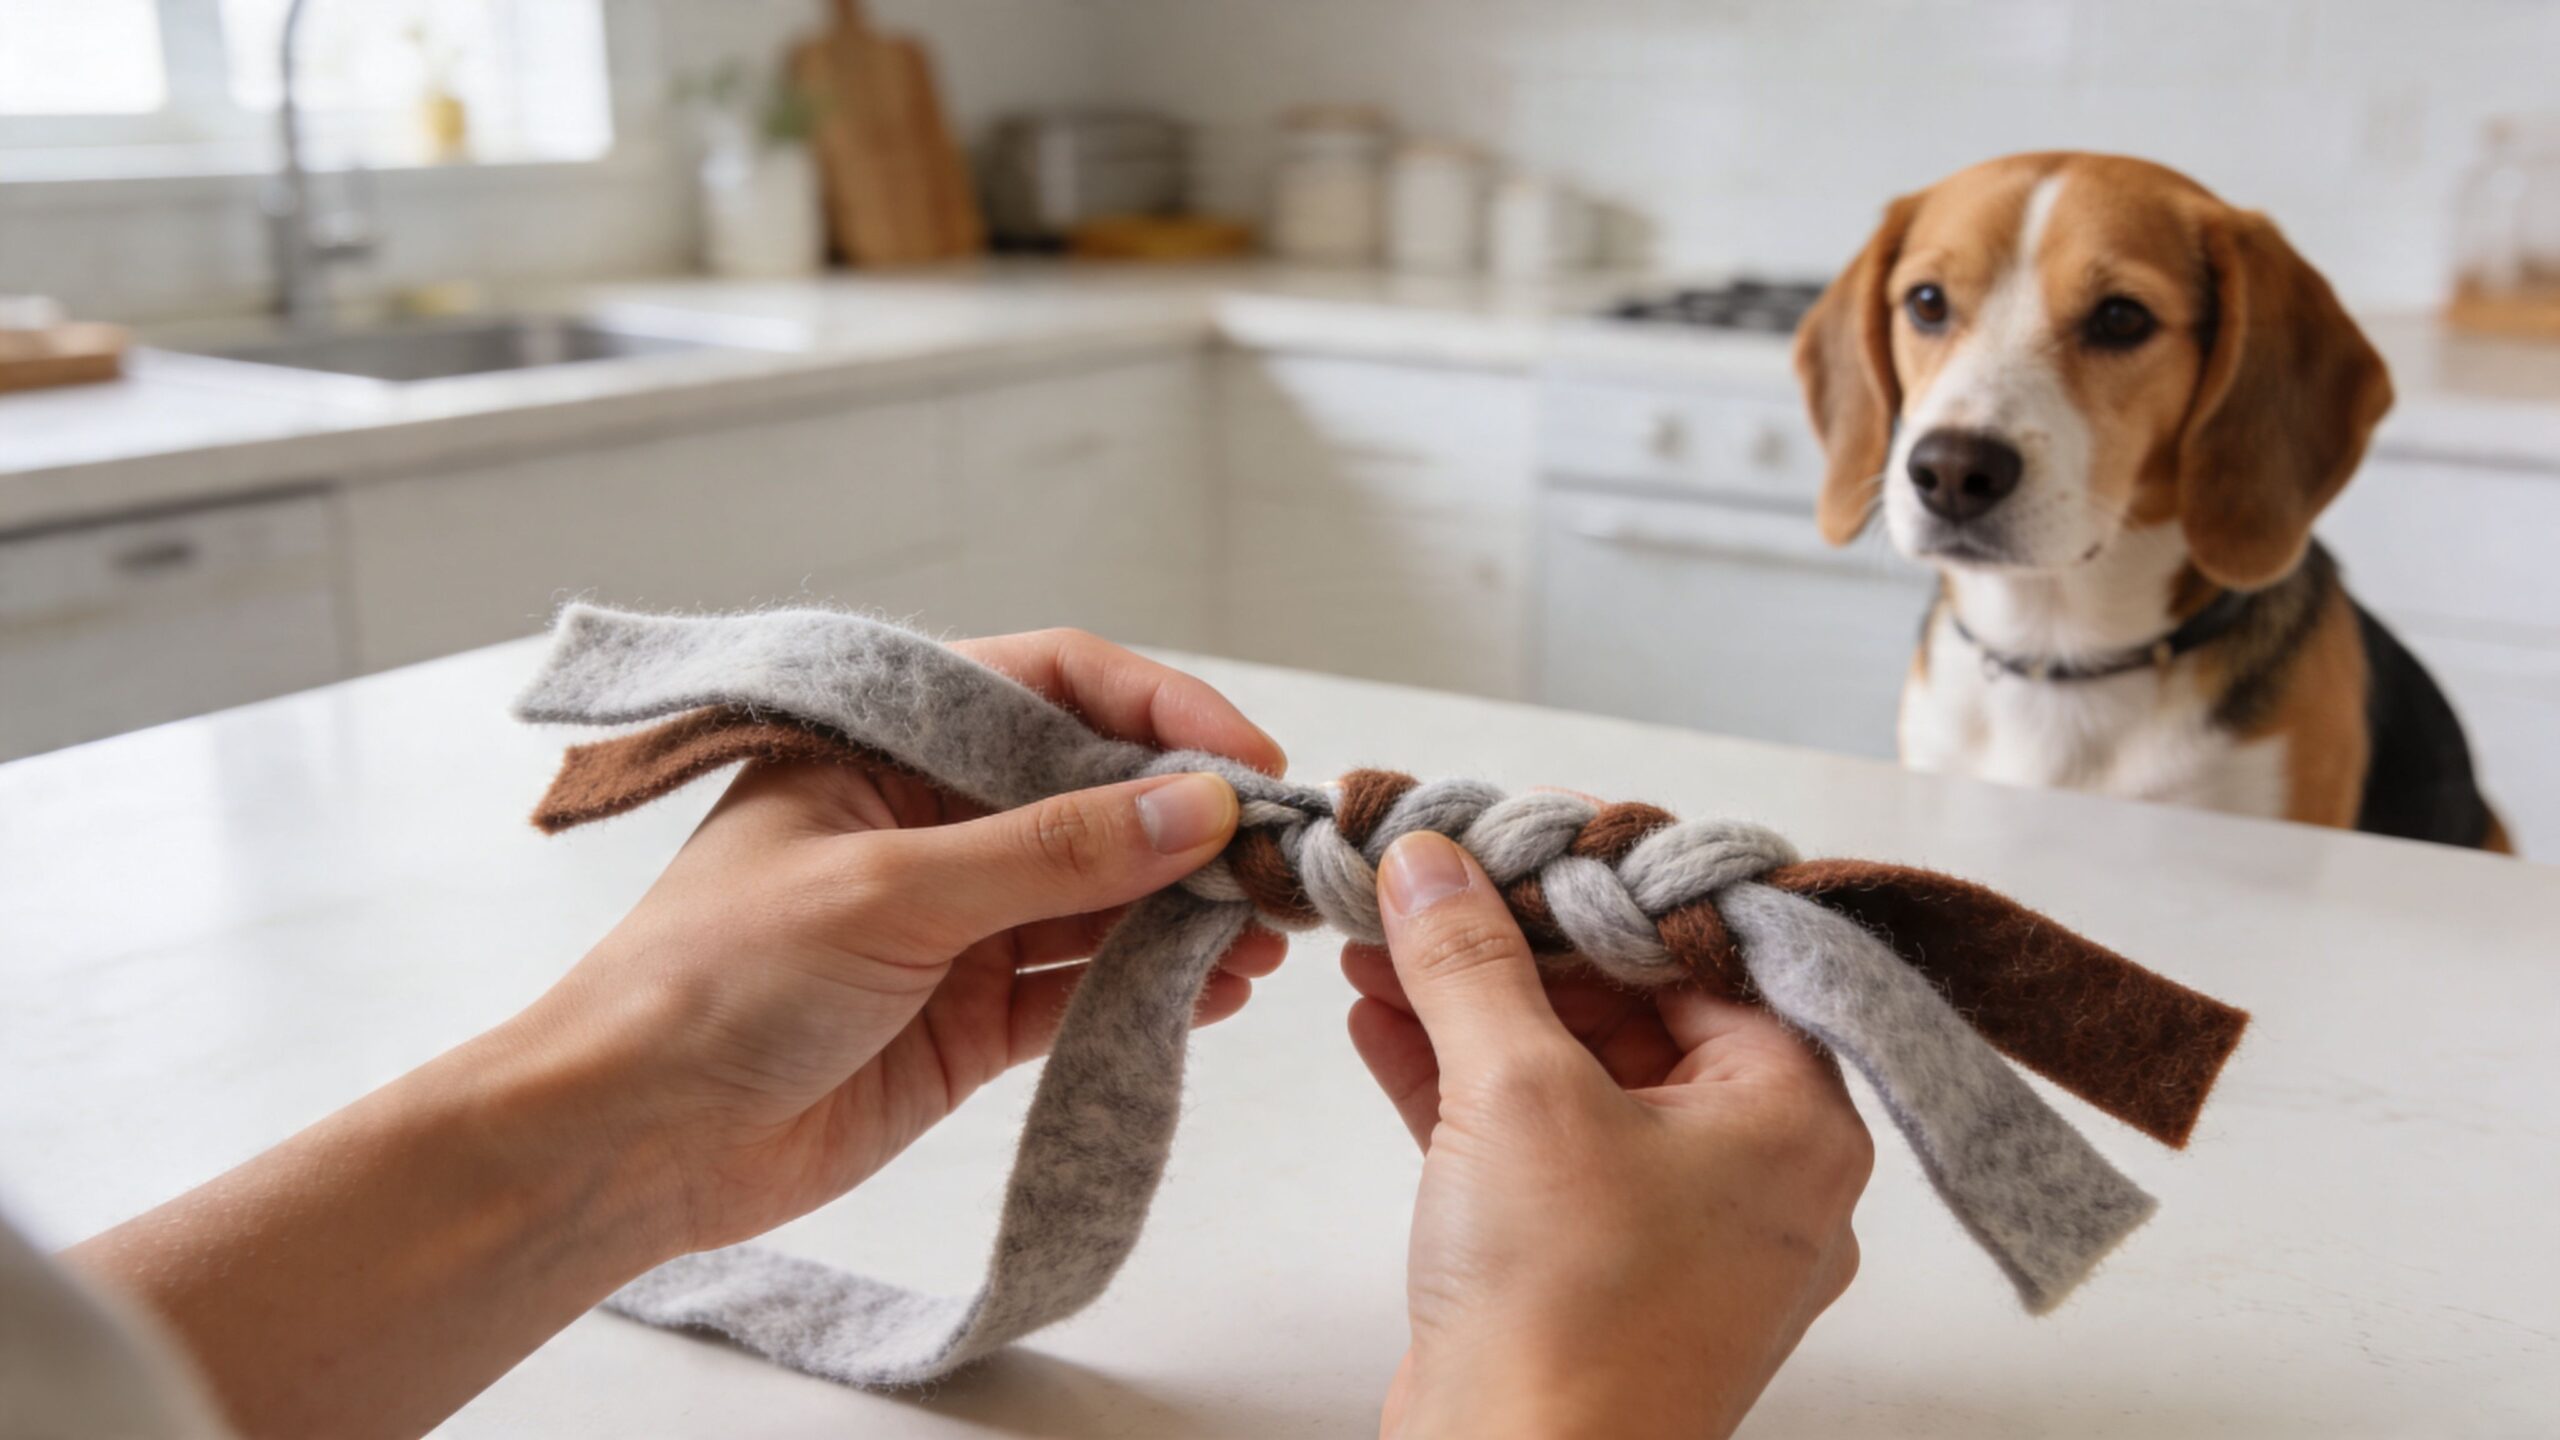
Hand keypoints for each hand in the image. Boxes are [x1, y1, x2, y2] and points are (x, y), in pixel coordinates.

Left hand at [516, 627, 1291, 1257]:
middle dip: (1192, 822)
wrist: (625, 1144)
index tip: (1248, 764)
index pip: (1049, 687)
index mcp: (886, 748)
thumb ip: (1051, 853)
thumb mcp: (888, 890)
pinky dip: (1154, 990)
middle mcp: (929, 824)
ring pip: (1102, 898)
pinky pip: (1083, 991)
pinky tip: (1217, 992)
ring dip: (1186, 911)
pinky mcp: (967, 1022)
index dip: (1157, 712)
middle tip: (1283, 859)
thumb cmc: (710, 981)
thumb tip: (1197, 806)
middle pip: (1092, 796)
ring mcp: (953, 925)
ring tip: (1267, 934)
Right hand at [1345, 831, 1870, 1439]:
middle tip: (1429, 882)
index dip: (1604, 884)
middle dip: (1515, 946)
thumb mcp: (1517, 1094)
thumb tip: (1435, 863)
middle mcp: (1754, 1171)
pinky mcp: (1591, 1273)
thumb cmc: (1567, 1316)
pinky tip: (1380, 1023)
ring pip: (1572, 1078)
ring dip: (1472, 1009)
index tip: (1519, 834)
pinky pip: (1534, 1148)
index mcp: (1795, 1117)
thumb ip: (1475, 962)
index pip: (1707, 952)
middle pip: (1635, 1009)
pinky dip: (1460, 1087)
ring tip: (1380, 941)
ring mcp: (1673, 1230)